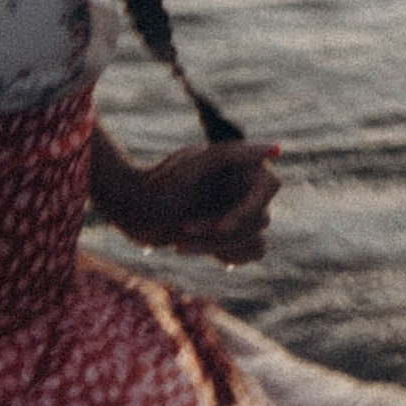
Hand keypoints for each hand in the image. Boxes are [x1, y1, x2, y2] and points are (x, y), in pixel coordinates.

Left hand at [94, 136, 280, 260]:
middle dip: (219, 231)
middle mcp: (242, 189)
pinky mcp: (228, 236)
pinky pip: (248, 254)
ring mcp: (236, 213)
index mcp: (239, 167)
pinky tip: (190, 247)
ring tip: (179, 241)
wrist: (129, 208)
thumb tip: (276, 150)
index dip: (249, 208)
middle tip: (182, 230)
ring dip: (217, 246)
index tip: (221, 225)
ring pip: (255, 242)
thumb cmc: (158, 183)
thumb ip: (233, 154)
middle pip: (259, 221)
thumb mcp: (193, 166)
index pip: (270, 186)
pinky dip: (223, 255)